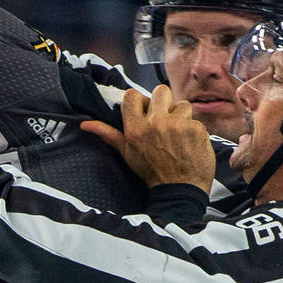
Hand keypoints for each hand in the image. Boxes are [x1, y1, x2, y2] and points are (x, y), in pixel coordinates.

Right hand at [81, 85, 214, 190]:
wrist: (179, 191)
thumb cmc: (152, 173)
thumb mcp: (127, 154)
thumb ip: (109, 135)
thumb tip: (85, 124)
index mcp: (135, 128)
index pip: (133, 95)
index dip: (141, 101)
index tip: (146, 111)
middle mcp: (155, 123)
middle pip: (161, 91)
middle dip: (164, 102)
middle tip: (166, 120)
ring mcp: (177, 125)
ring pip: (182, 104)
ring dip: (182, 117)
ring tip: (180, 135)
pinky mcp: (196, 129)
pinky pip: (196, 120)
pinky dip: (194, 131)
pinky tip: (190, 144)